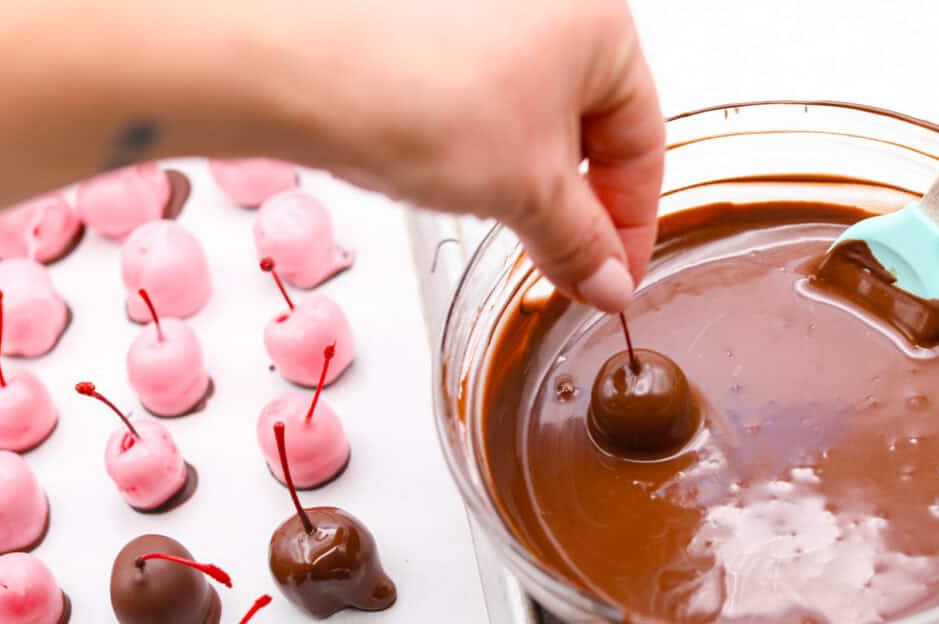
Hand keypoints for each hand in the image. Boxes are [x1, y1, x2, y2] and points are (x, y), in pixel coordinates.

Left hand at [282, 0, 664, 311]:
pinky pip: (480, 98)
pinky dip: (479, 148)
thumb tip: (609, 280)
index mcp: (599, 22)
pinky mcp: (429, 28)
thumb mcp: (524, 190)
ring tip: (495, 217)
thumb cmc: (415, 92)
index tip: (613, 278)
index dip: (632, 227)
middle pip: (589, 129)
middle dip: (576, 206)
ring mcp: (485, 12)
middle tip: (562, 267)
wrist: (294, 64)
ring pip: (533, 117)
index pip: (643, 143)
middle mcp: (548, 2)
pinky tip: (449, 174)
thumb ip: (581, 243)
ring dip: (525, 181)